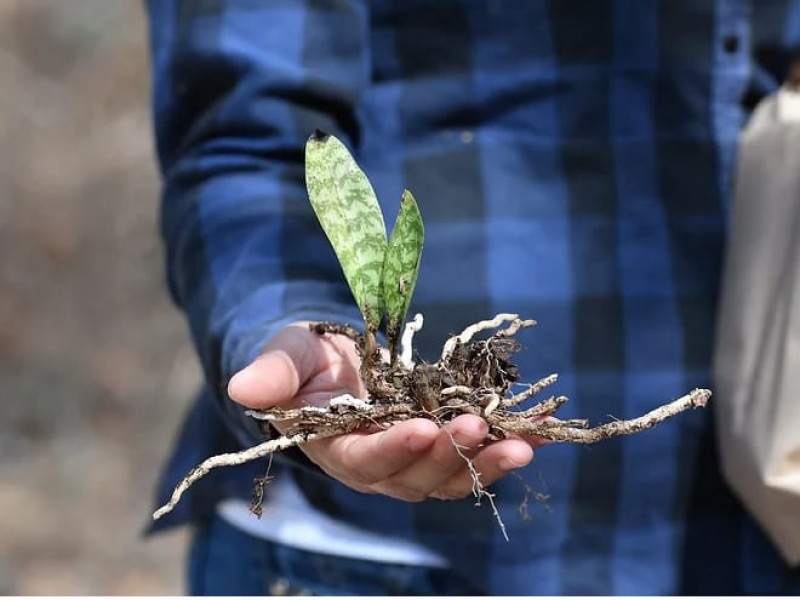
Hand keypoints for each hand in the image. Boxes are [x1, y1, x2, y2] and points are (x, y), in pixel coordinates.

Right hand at [227, 322, 541, 501]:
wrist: (335, 362)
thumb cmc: (306, 359)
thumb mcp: (288, 357)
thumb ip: (273, 374)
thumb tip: (242, 387)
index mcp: (336, 449)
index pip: (364, 461)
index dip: (393, 450)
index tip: (422, 427)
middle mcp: (377, 464)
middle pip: (414, 476)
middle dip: (447, 455)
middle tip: (476, 428)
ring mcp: (412, 458)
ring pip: (450, 476)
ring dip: (487, 463)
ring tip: (523, 444)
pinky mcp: (440, 444)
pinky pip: (475, 455)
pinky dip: (505, 448)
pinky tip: (540, 435)